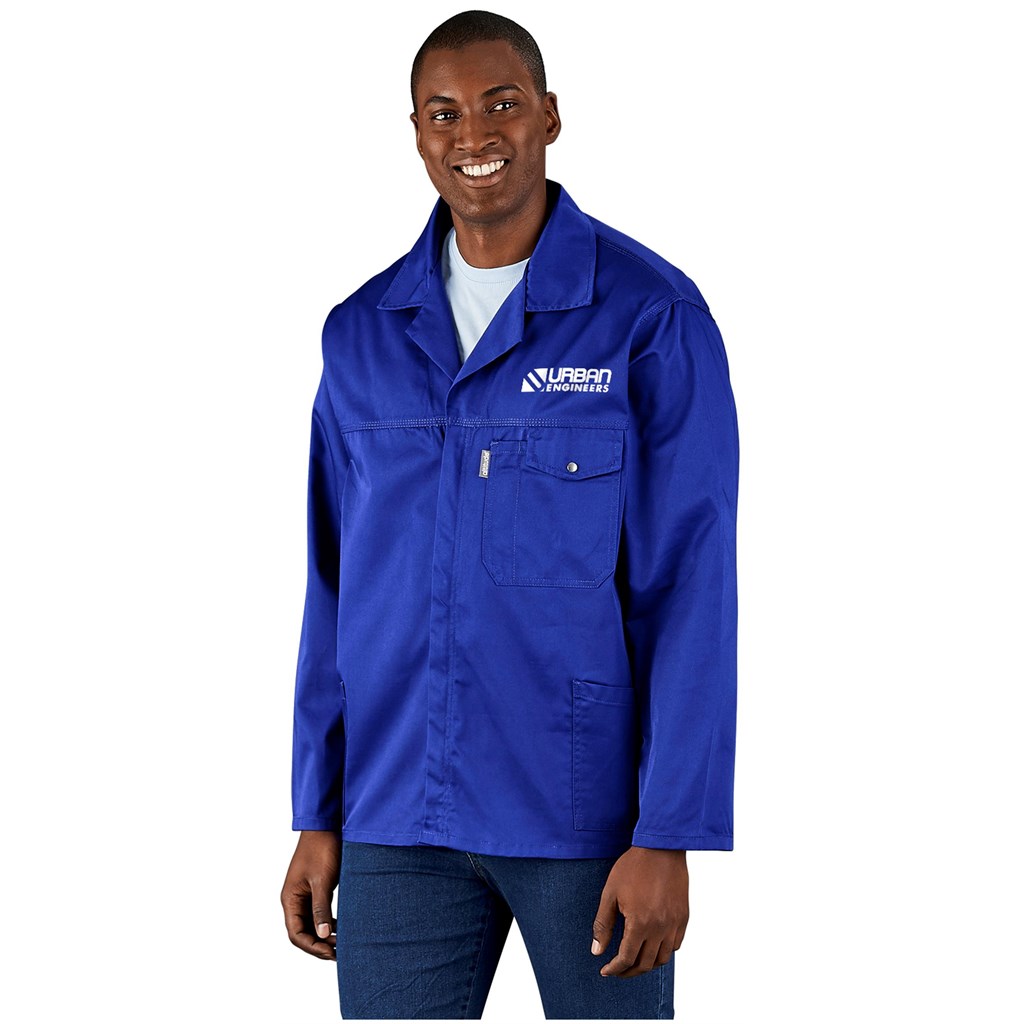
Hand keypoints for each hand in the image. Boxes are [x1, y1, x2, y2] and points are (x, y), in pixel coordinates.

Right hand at [281, 830, 341, 959]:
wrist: (326, 825)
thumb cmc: (321, 849)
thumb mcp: (322, 880)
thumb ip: (321, 907)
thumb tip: (323, 935)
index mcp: (290, 899)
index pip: (296, 933)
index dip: (312, 947)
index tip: (331, 952)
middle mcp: (294, 900)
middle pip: (303, 932)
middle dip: (319, 945)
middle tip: (340, 953)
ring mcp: (305, 895)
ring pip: (312, 924)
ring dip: (324, 936)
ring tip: (343, 944)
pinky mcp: (316, 889)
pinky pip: (319, 913)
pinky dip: (328, 923)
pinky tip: (342, 927)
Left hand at [591, 846, 687, 976]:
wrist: (661, 848)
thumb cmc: (633, 867)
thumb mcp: (610, 893)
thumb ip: (603, 924)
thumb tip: (597, 951)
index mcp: (640, 923)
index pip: (627, 958)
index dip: (614, 969)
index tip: (605, 971)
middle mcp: (660, 928)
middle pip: (645, 964)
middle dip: (628, 971)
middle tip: (617, 970)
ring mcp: (674, 924)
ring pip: (662, 958)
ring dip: (647, 964)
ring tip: (634, 960)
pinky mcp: (684, 917)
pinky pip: (676, 945)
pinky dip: (663, 951)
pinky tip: (652, 946)